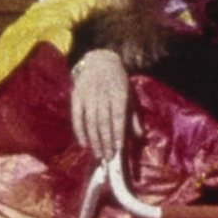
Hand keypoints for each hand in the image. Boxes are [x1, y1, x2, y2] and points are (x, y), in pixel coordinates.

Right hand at [68, 47, 131, 171]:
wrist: (100, 60)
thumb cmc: (118, 81)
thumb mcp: (129, 94)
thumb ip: (133, 116)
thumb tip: (140, 136)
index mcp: (119, 94)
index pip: (118, 117)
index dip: (118, 133)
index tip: (118, 149)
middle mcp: (103, 95)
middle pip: (103, 122)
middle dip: (105, 141)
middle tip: (107, 158)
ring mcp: (88, 95)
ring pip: (90, 121)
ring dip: (94, 140)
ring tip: (98, 154)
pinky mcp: (76, 95)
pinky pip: (76, 116)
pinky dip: (79, 131)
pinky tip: (83, 143)